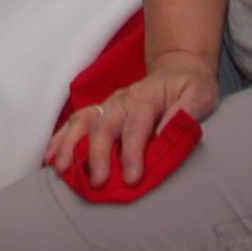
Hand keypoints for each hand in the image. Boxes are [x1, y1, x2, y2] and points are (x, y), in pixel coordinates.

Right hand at [45, 61, 218, 189]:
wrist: (178, 68)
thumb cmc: (191, 87)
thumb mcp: (201, 96)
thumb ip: (187, 113)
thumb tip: (172, 131)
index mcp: (148, 97)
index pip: (137, 124)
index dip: (133, 152)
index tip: (132, 179)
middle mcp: (123, 100)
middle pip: (104, 124)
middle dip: (97, 154)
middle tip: (97, 182)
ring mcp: (109, 104)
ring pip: (84, 121)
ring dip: (70, 145)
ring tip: (61, 169)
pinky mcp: (101, 111)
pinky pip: (76, 122)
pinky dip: (61, 139)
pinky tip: (50, 158)